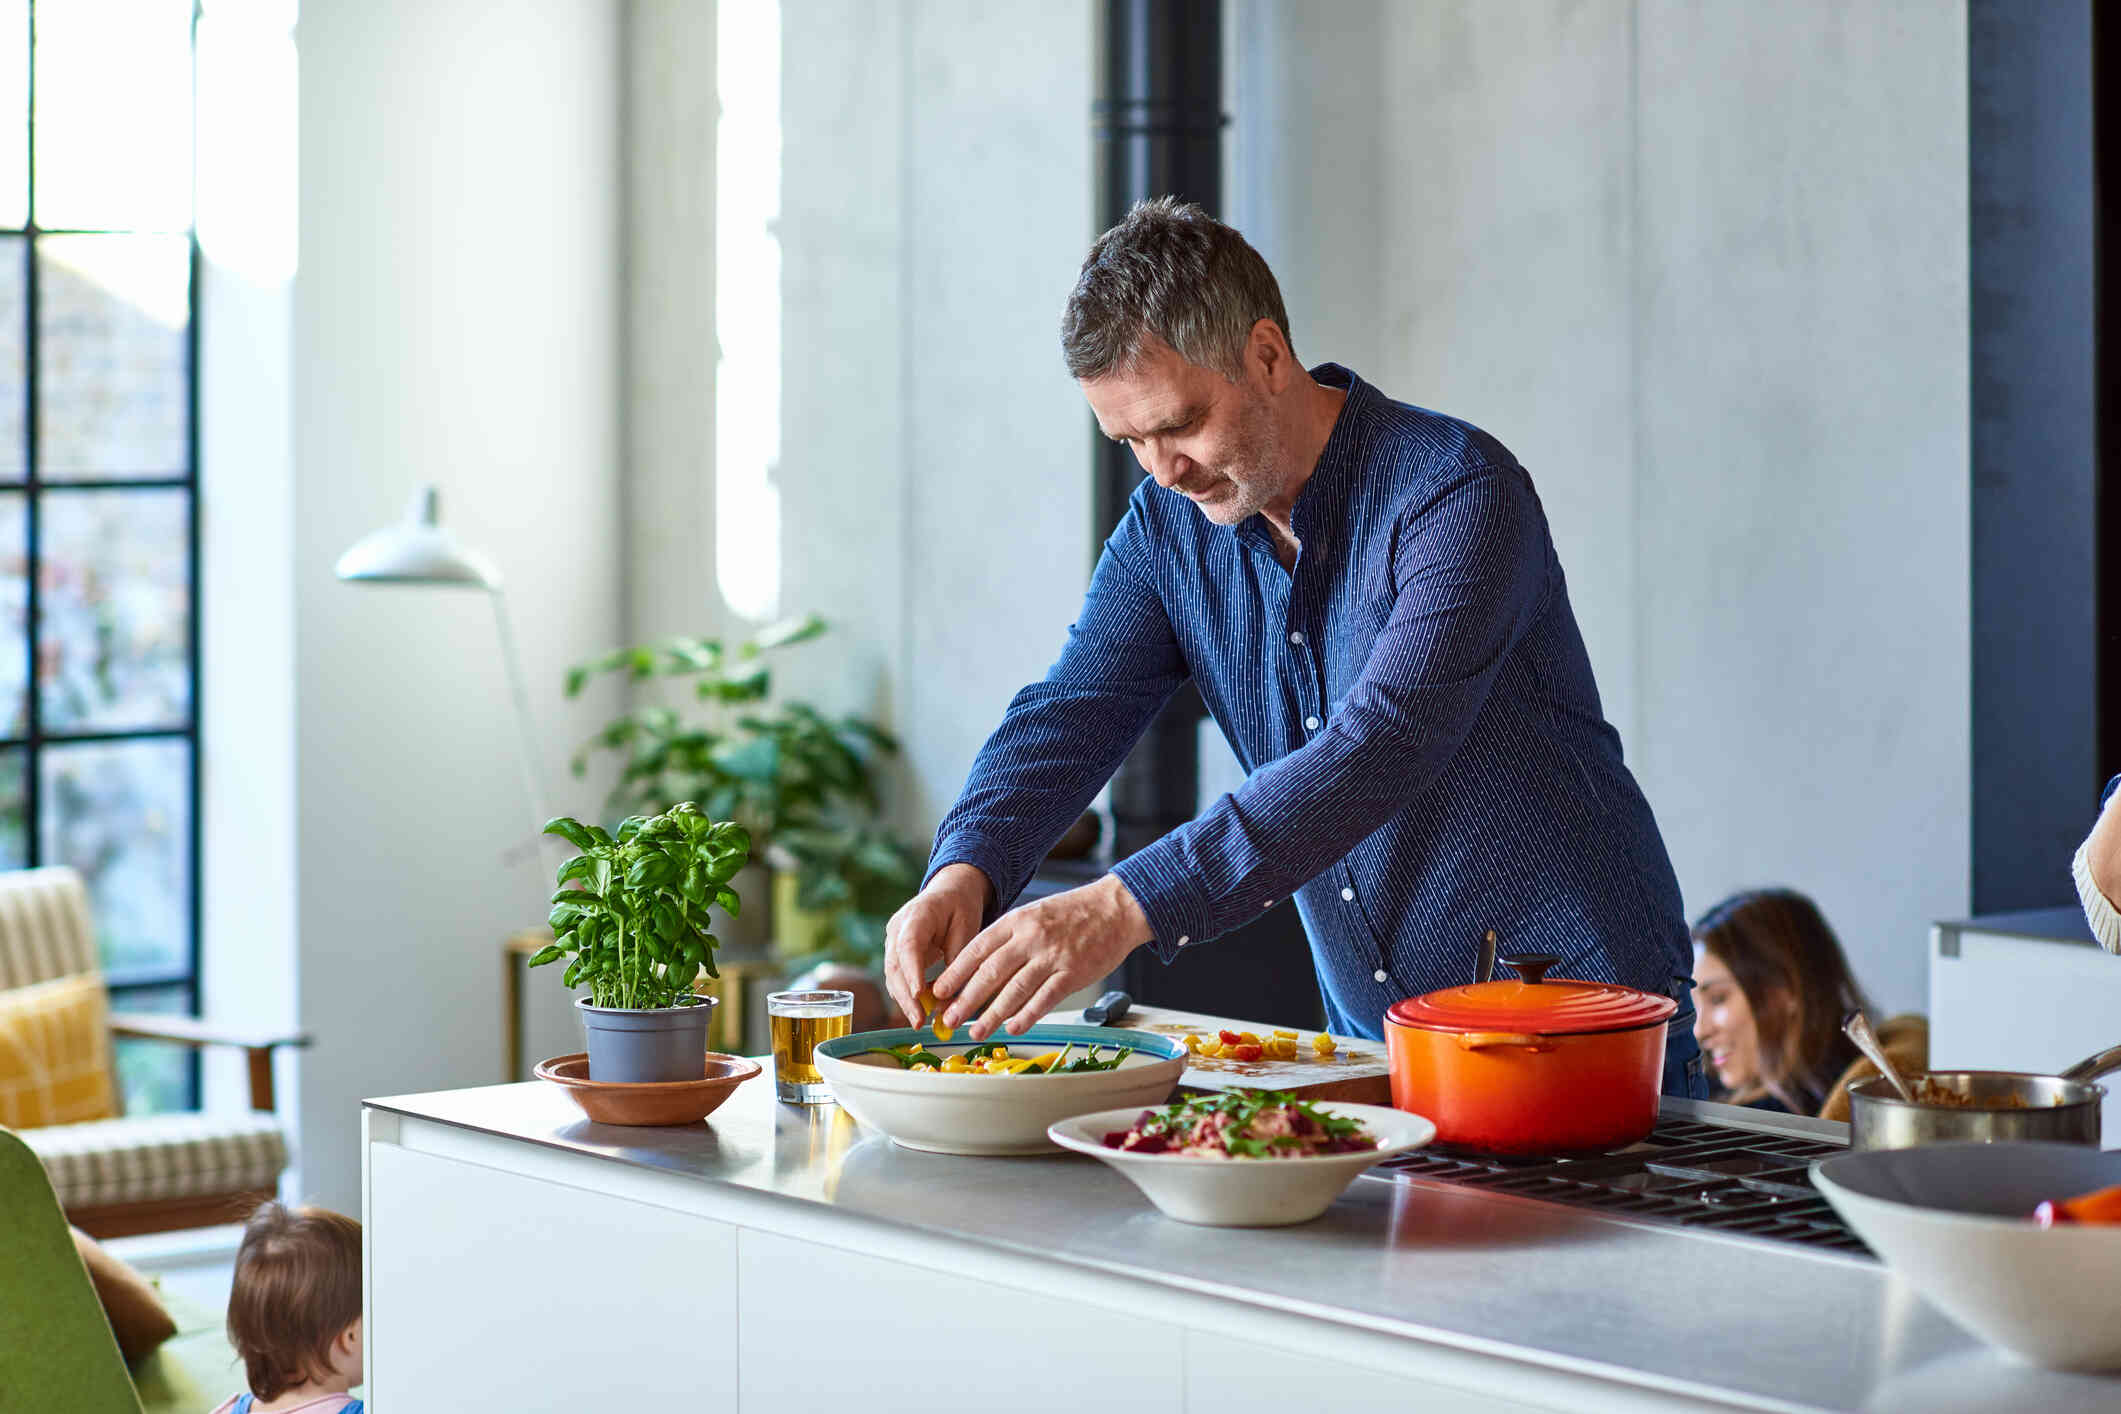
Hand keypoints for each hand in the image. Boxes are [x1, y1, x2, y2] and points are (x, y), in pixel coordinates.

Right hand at [883, 864, 991, 1025]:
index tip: (918, 995)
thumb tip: (948, 1000)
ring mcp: (893, 939)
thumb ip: (958, 961)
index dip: (911, 971)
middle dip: (906, 996)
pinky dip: (906, 994)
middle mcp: (898, 927)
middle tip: (920, 1021)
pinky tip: (918, 1011)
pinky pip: (897, 975)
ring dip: (904, 1000)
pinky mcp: (895, 951)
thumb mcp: (967, 927)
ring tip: (920, 1022)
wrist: (950, 890)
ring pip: (892, 974)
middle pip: (895, 964)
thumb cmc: (961, 906)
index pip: (909, 944)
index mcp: (918, 914)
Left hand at [931, 874, 1150, 1039]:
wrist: (1116, 908)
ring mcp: (1052, 955)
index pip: (977, 949)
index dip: (956, 973)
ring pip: (1014, 989)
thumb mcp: (1034, 914)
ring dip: (992, 1014)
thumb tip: (981, 970)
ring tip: (977, 1031)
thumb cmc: (1074, 914)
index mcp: (1017, 920)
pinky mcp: (1073, 972)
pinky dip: (1027, 1015)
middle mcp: (1031, 937)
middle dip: (966, 999)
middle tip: (949, 1019)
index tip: (939, 992)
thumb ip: (1010, 938)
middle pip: (990, 972)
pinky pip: (1044, 998)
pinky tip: (1013, 1028)